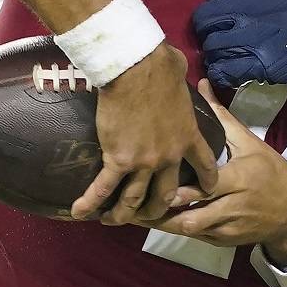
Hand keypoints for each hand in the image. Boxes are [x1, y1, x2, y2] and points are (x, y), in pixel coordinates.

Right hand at [71, 43, 219, 223]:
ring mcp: (144, 161)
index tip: (205, 191)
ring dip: (124, 213)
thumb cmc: (161, 67)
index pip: (205, 165)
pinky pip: (103, 187)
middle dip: (159, 208)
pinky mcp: (118, 159)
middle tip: (150, 214)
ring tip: (114, 220)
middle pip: (168, 193)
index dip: (206, 181)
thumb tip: (179, 70)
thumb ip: (184, 86)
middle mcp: (169, 155)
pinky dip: (91, 202)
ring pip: (135, 198)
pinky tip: (81, 213)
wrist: (137, 70)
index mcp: (189, 136)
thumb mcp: (182, 80)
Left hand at [152, 80, 286, 262]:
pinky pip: (195, 237)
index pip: (206, 186)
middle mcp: (233, 206)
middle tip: (131, 204)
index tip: (152, 180)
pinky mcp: (223, 240)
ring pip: (190, 230)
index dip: (179, 189)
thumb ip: (223, 117)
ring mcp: (227, 227)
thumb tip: (202, 85)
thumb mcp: (250, 143)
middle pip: (192, 216)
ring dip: (162, 224)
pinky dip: (175, 228)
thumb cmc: (271, 172)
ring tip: (135, 215)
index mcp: (240, 179)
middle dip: (161, 212)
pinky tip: (155, 221)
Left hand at [192, 0, 286, 89]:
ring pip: (211, 47)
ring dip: (218, 49)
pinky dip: (224, 72)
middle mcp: (241, 7)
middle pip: (203, 18)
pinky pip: (225, 72)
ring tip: (230, 53)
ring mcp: (249, 38)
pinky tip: (231, 71)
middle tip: (226, 29)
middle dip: (212, 24)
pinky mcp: (261, 65)